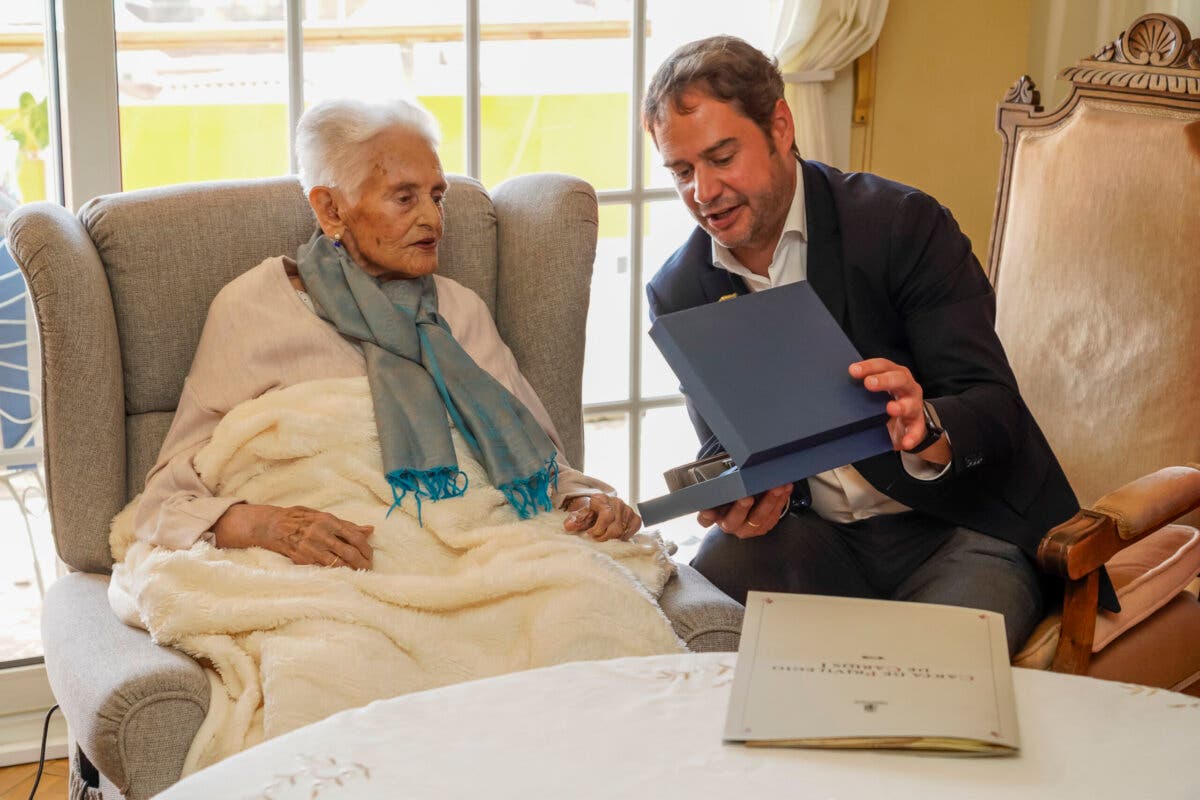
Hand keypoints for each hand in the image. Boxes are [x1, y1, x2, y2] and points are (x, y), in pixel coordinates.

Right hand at [214, 503, 373, 568]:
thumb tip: (370, 530)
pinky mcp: (302, 559)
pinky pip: (323, 569)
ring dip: (351, 571)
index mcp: (329, 521)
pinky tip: (342, 576)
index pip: (355, 537)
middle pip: (349, 552)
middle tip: (369, 568)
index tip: (371, 555)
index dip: (367, 548)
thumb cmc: (301, 519)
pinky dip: (335, 573)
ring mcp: (311, 548)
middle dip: (363, 563)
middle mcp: (321, 534)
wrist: (272, 525)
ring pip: (338, 564)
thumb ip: (347, 525)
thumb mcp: (323, 516)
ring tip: (359, 574)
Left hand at [563, 494, 641, 540]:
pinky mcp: (634, 515)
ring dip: (614, 537)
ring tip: (605, 536)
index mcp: (601, 499)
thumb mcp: (579, 514)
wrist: (597, 506)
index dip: (599, 529)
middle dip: (605, 536)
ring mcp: (626, 508)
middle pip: (616, 526)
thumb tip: (568, 527)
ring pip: (624, 528)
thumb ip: (574, 520)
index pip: (607, 515)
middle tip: (598, 538)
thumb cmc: (588, 512)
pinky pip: (635, 525)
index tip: (590, 533)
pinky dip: (627, 534)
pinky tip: (618, 536)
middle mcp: (616, 502)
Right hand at [698, 484, 792, 538]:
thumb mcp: (723, 489)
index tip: (709, 511)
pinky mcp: (762, 528)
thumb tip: (729, 468)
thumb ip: (721, 484)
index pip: (706, 519)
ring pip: (758, 519)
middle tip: (747, 497)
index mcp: (715, 515)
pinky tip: (785, 489)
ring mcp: (747, 529)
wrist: (744, 508)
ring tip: (777, 487)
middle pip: (734, 520)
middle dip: (741, 508)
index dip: (707, 515)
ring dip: (769, 501)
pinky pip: (773, 517)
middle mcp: (729, 525)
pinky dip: (780, 501)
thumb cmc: (732, 495)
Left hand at [849, 358, 930, 452]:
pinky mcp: (917, 424)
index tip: (853, 370)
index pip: (883, 366)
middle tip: (869, 383)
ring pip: (911, 404)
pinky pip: (917, 430)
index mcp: (895, 374)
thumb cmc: (884, 402)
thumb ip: (860, 389)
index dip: (869, 367)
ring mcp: (914, 405)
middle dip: (884, 380)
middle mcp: (907, 387)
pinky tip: (905, 442)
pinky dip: (912, 436)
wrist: (906, 424)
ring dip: (901, 406)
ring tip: (890, 409)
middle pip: (899, 379)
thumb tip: (830, 390)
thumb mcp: (874, 393)